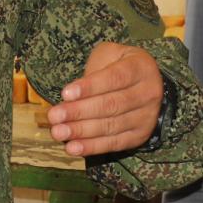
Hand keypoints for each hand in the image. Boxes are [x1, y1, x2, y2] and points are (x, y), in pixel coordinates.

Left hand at [46, 42, 163, 155]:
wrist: (145, 83)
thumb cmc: (119, 66)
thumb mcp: (110, 54)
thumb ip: (95, 68)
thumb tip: (72, 95)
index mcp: (141, 68)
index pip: (114, 78)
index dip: (89, 87)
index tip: (65, 93)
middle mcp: (148, 93)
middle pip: (111, 105)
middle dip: (79, 112)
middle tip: (54, 116)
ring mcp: (146, 117)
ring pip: (111, 126)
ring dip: (82, 131)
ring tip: (58, 132)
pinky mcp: (140, 135)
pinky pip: (114, 144)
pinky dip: (92, 147)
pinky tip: (73, 147)